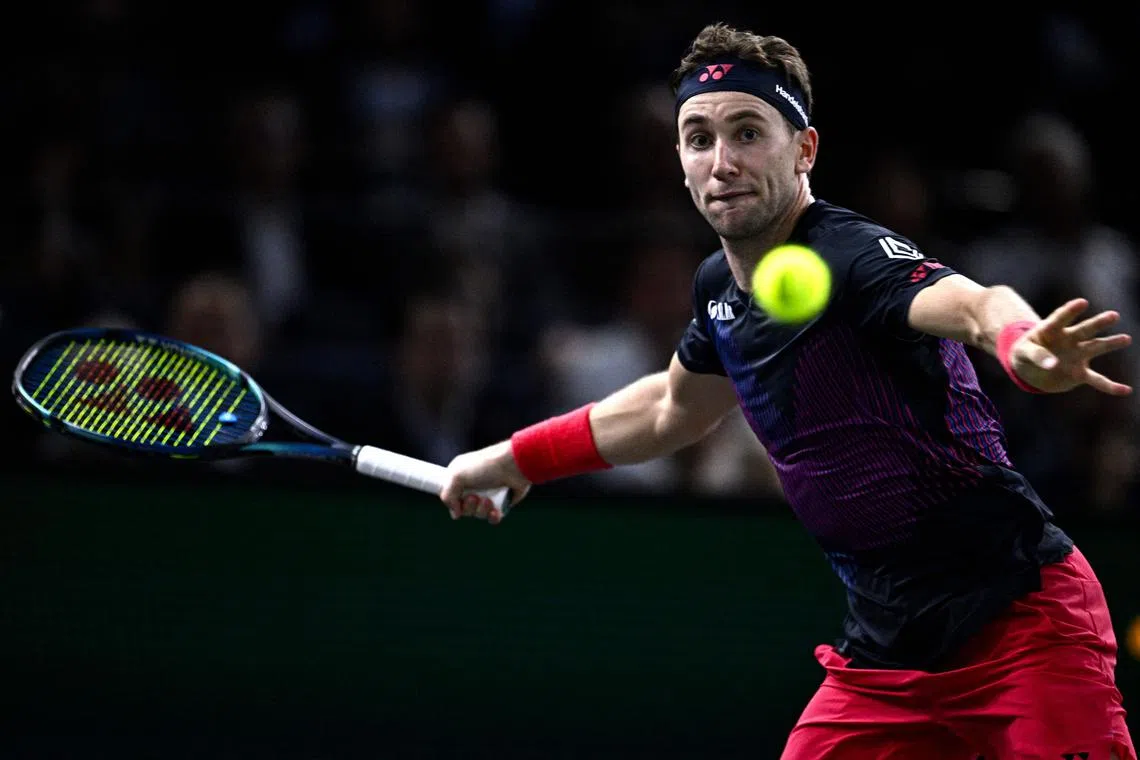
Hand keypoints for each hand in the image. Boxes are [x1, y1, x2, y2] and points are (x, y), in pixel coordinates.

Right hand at [440, 440, 531, 523]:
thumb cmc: (485, 465)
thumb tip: (455, 514)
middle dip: (468, 507)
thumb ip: (447, 495)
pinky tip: (495, 511)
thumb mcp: (456, 475)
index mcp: (461, 475)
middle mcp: (473, 484)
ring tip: (488, 500)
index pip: (450, 495)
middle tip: (475, 497)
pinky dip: (493, 516)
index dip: (452, 501)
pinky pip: (492, 517)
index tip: (456, 500)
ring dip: (481, 510)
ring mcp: (488, 493)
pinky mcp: (501, 501)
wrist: (514, 465)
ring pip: (478, 514)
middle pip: (463, 508)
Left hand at [1011, 298, 1132, 394]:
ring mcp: (1077, 355)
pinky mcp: (1079, 373)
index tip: (1082, 303)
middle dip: (1098, 323)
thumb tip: (1053, 364)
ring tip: (1126, 338)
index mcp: (1051, 329)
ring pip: (1096, 347)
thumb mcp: (1023, 353)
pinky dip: (1110, 386)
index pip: (1060, 317)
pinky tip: (1125, 390)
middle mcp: (1069, 339)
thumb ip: (1036, 355)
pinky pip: (1097, 380)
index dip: (1071, 310)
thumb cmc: (1024, 354)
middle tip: (1113, 316)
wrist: (1029, 369)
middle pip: (1085, 329)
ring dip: (1110, 344)